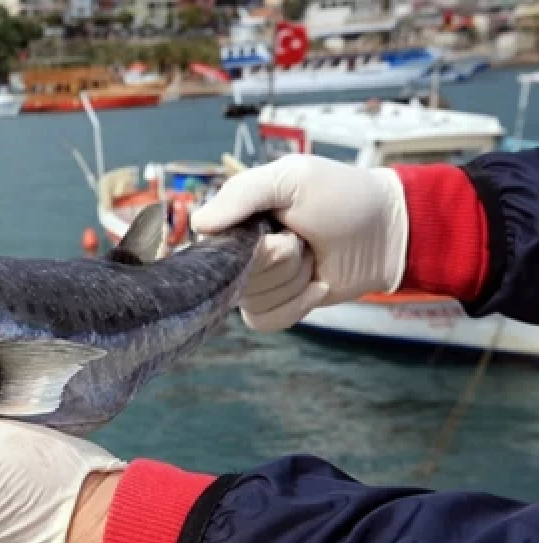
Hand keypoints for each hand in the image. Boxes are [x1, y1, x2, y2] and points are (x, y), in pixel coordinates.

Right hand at [191, 154, 409, 331]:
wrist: (389, 232)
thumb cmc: (342, 195)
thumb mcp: (292, 178)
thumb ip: (241, 193)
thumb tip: (197, 224)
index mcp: (237, 217)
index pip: (211, 245)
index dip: (246, 247)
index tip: (277, 232)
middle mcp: (241, 251)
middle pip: (235, 278)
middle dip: (280, 262)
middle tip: (303, 239)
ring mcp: (259, 281)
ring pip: (251, 301)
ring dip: (293, 281)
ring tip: (314, 258)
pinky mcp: (278, 305)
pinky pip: (264, 320)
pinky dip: (296, 305)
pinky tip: (318, 285)